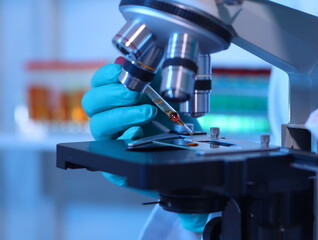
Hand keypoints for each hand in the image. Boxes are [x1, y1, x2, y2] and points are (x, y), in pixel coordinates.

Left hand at [82, 61, 207, 231]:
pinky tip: (126, 70)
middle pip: (99, 123)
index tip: (140, 132)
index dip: (121, 139)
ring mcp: (112, 110)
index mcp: (121, 159)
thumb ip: (185, 200)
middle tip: (146, 109)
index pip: (106, 151)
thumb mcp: (181, 174)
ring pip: (95, 102)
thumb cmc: (176, 151)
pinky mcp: (116, 88)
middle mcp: (112, 135)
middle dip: (120, 114)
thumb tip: (193, 219)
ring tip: (139, 90)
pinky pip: (101, 80)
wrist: (179, 126)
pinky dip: (111, 73)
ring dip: (116, 93)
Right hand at [82, 63, 156, 139]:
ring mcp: (109, 129)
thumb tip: (122, 62)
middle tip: (134, 94)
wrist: (174, 122)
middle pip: (91, 102)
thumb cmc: (160, 100)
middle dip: (113, 95)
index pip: (97, 81)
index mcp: (109, 91)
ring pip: (100, 124)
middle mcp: (104, 110)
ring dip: (124, 115)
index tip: (120, 71)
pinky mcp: (119, 144)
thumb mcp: (155, 81)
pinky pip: (116, 143)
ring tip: (147, 112)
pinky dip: (127, 134)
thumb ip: (140, 70)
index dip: (106, 75)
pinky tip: (139, 129)